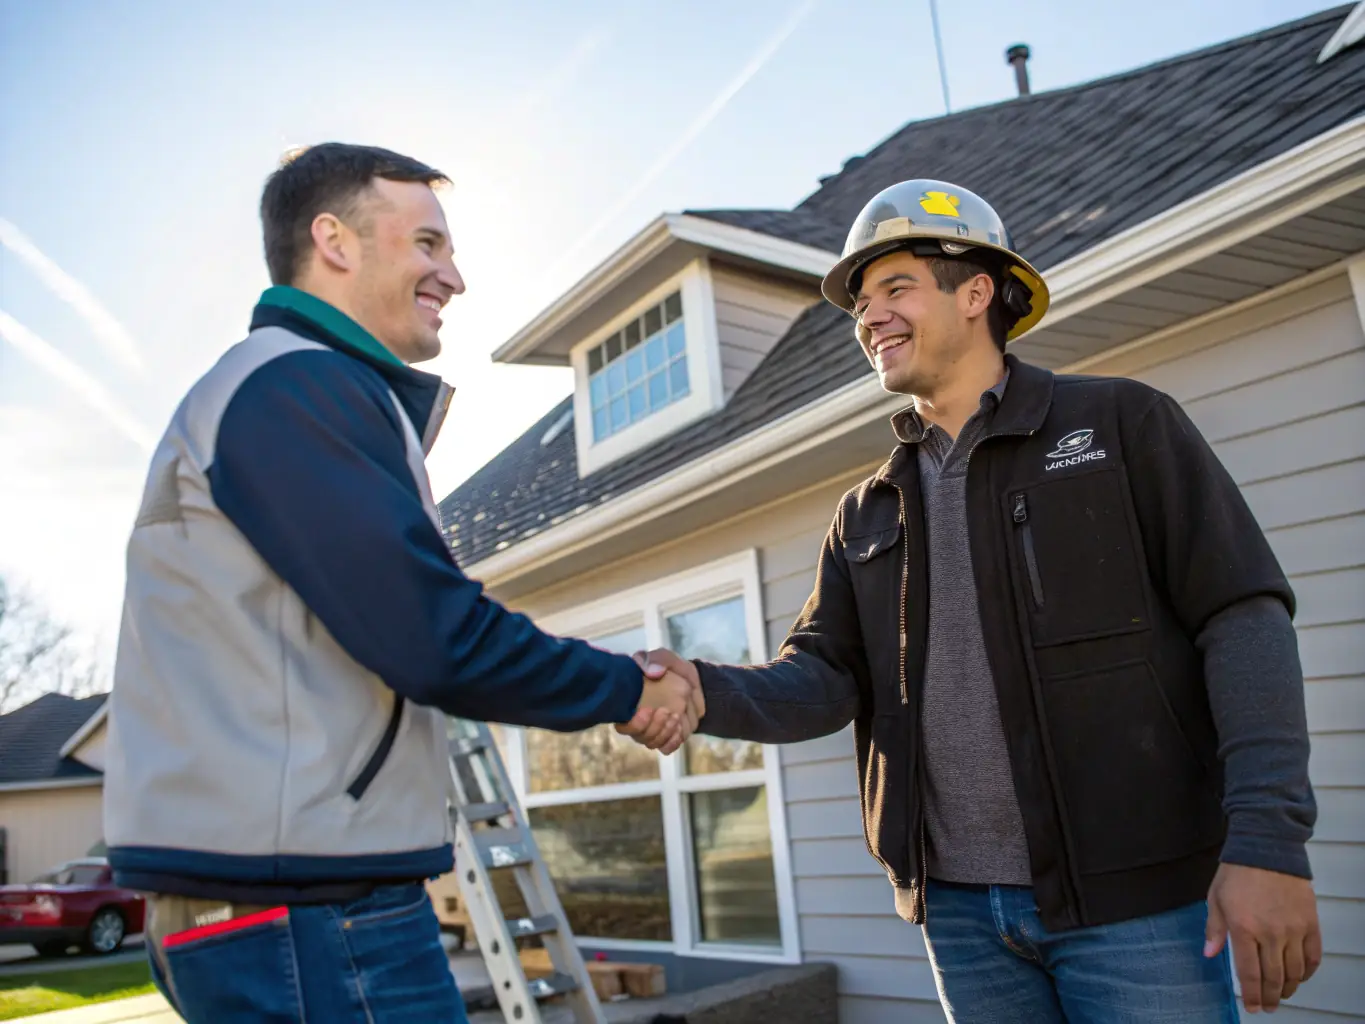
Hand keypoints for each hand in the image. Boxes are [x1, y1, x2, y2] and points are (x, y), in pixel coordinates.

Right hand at [615, 649, 703, 753]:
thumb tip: (651, 673)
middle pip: (639, 737)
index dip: (633, 725)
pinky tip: (679, 729)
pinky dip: (672, 741)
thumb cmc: (672, 669)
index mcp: (630, 704)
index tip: (647, 710)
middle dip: (653, 727)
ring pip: (653, 744)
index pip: (623, 726)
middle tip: (666, 711)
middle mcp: (638, 722)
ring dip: (664, 733)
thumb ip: (654, 660)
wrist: (695, 681)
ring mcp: (654, 731)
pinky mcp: (669, 736)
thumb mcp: (663, 658)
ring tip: (676, 716)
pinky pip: (667, 748)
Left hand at [1205, 863, 1321, 1012]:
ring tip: (1280, 995)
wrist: (1267, 848)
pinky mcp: (1310, 923)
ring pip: (1294, 971)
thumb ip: (1214, 929)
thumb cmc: (1237, 872)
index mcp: (1243, 928)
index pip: (1249, 973)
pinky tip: (1299, 977)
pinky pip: (1313, 956)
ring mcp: (1293, 930)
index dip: (1251, 994)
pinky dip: (1307, 972)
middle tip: (1266, 1007)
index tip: (1252, 1007)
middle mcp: (1270, 934)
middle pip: (1273, 977)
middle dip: (1269, 997)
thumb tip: (1210, 954)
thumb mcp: (1215, 898)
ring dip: (1288, 988)